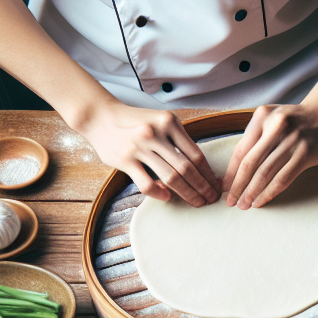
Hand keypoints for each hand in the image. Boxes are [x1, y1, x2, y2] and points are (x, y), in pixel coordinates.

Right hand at [71, 101, 219, 205]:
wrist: (99, 116)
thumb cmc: (134, 122)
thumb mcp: (160, 121)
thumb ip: (177, 140)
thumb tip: (200, 167)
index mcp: (169, 123)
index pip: (196, 154)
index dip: (209, 174)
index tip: (217, 185)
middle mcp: (155, 133)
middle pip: (187, 168)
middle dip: (203, 187)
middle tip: (211, 199)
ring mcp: (139, 147)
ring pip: (171, 177)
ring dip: (187, 193)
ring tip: (197, 202)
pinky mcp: (125, 160)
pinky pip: (147, 184)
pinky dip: (159, 193)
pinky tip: (167, 197)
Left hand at [222, 101, 317, 208]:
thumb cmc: (296, 121)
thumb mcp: (272, 119)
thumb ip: (257, 136)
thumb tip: (237, 169)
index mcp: (262, 117)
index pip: (241, 150)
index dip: (231, 172)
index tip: (225, 187)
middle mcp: (275, 127)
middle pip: (250, 163)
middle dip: (238, 186)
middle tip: (231, 201)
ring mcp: (292, 140)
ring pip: (265, 172)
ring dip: (253, 192)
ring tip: (246, 204)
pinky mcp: (305, 153)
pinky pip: (283, 177)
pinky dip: (270, 192)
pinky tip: (262, 200)